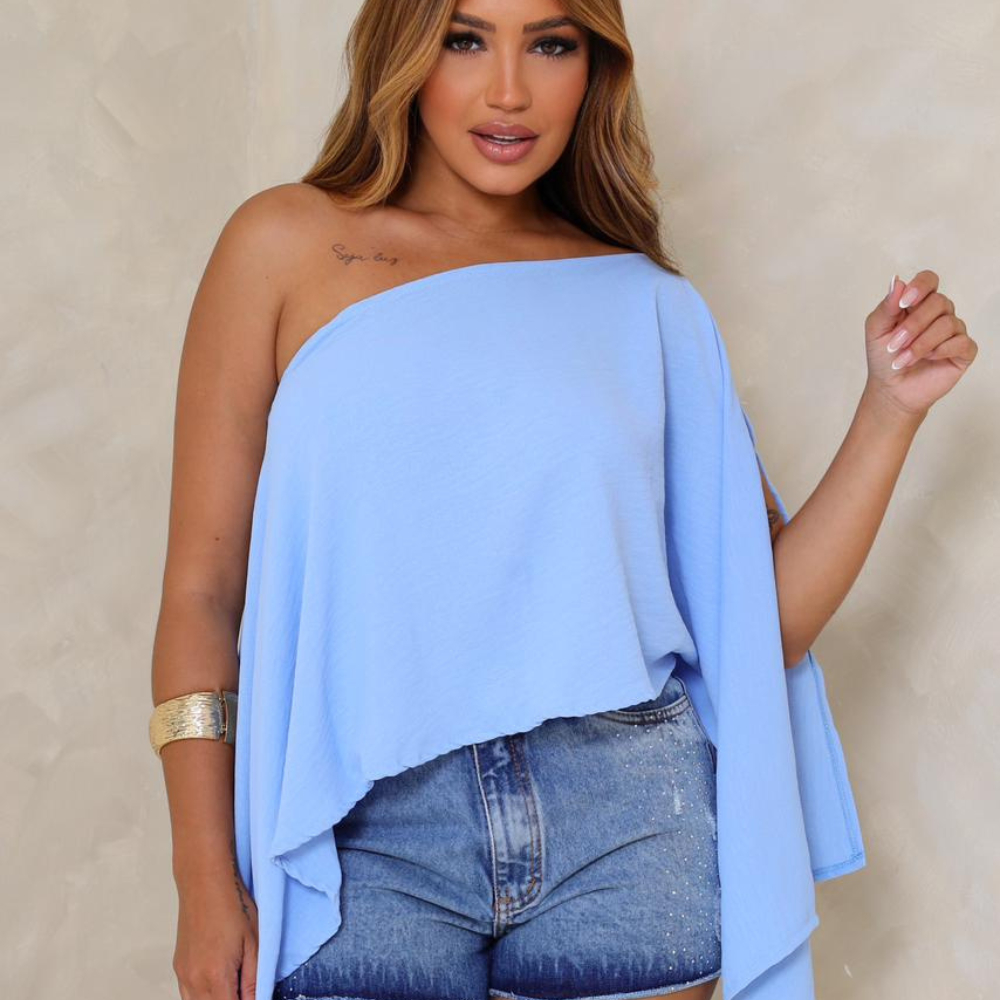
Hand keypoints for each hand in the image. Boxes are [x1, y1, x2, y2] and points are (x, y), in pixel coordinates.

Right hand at [173, 866, 258, 999]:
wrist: (205, 882)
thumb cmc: (233, 906)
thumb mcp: (254, 943)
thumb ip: (255, 980)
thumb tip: (258, 999)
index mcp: (216, 977)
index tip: (254, 995)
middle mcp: (194, 981)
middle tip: (246, 989)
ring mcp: (183, 975)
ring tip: (234, 986)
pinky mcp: (178, 968)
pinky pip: (188, 995)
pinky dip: (203, 996)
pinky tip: (219, 983)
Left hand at [863, 269, 977, 417]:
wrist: (891, 389)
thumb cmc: (884, 358)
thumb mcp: (876, 330)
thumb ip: (887, 306)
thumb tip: (896, 281)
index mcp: (918, 303)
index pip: (929, 280)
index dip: (920, 287)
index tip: (905, 303)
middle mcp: (939, 313)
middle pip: (939, 302)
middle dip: (914, 325)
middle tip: (895, 345)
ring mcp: (954, 331)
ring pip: (949, 323)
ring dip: (921, 343)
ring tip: (903, 360)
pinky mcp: (963, 350)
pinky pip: (961, 342)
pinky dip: (941, 350)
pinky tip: (928, 359)